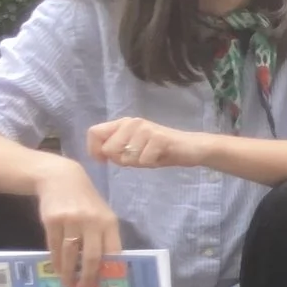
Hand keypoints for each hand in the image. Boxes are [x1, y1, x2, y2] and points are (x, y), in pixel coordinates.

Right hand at [34, 157, 122, 286]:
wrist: (61, 179)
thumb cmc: (86, 202)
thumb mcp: (102, 215)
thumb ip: (105, 237)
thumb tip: (107, 267)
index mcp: (109, 222)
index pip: (113, 251)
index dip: (109, 270)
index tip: (105, 286)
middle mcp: (92, 222)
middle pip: (92, 257)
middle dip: (88, 277)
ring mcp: (71, 221)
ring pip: (70, 254)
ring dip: (69, 273)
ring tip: (69, 285)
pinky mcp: (52, 221)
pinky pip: (54, 247)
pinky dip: (56, 261)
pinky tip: (57, 270)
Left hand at [87, 116, 209, 171]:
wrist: (192, 148)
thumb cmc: (161, 151)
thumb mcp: (134, 149)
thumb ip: (116, 149)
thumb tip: (101, 155)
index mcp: (123, 123)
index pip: (94, 132)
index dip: (94, 150)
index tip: (103, 161)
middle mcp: (132, 122)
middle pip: (108, 149)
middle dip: (121, 161)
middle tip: (138, 159)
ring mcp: (145, 129)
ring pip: (126, 157)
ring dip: (139, 163)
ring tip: (152, 157)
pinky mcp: (158, 137)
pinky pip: (143, 160)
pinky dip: (151, 164)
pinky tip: (160, 157)